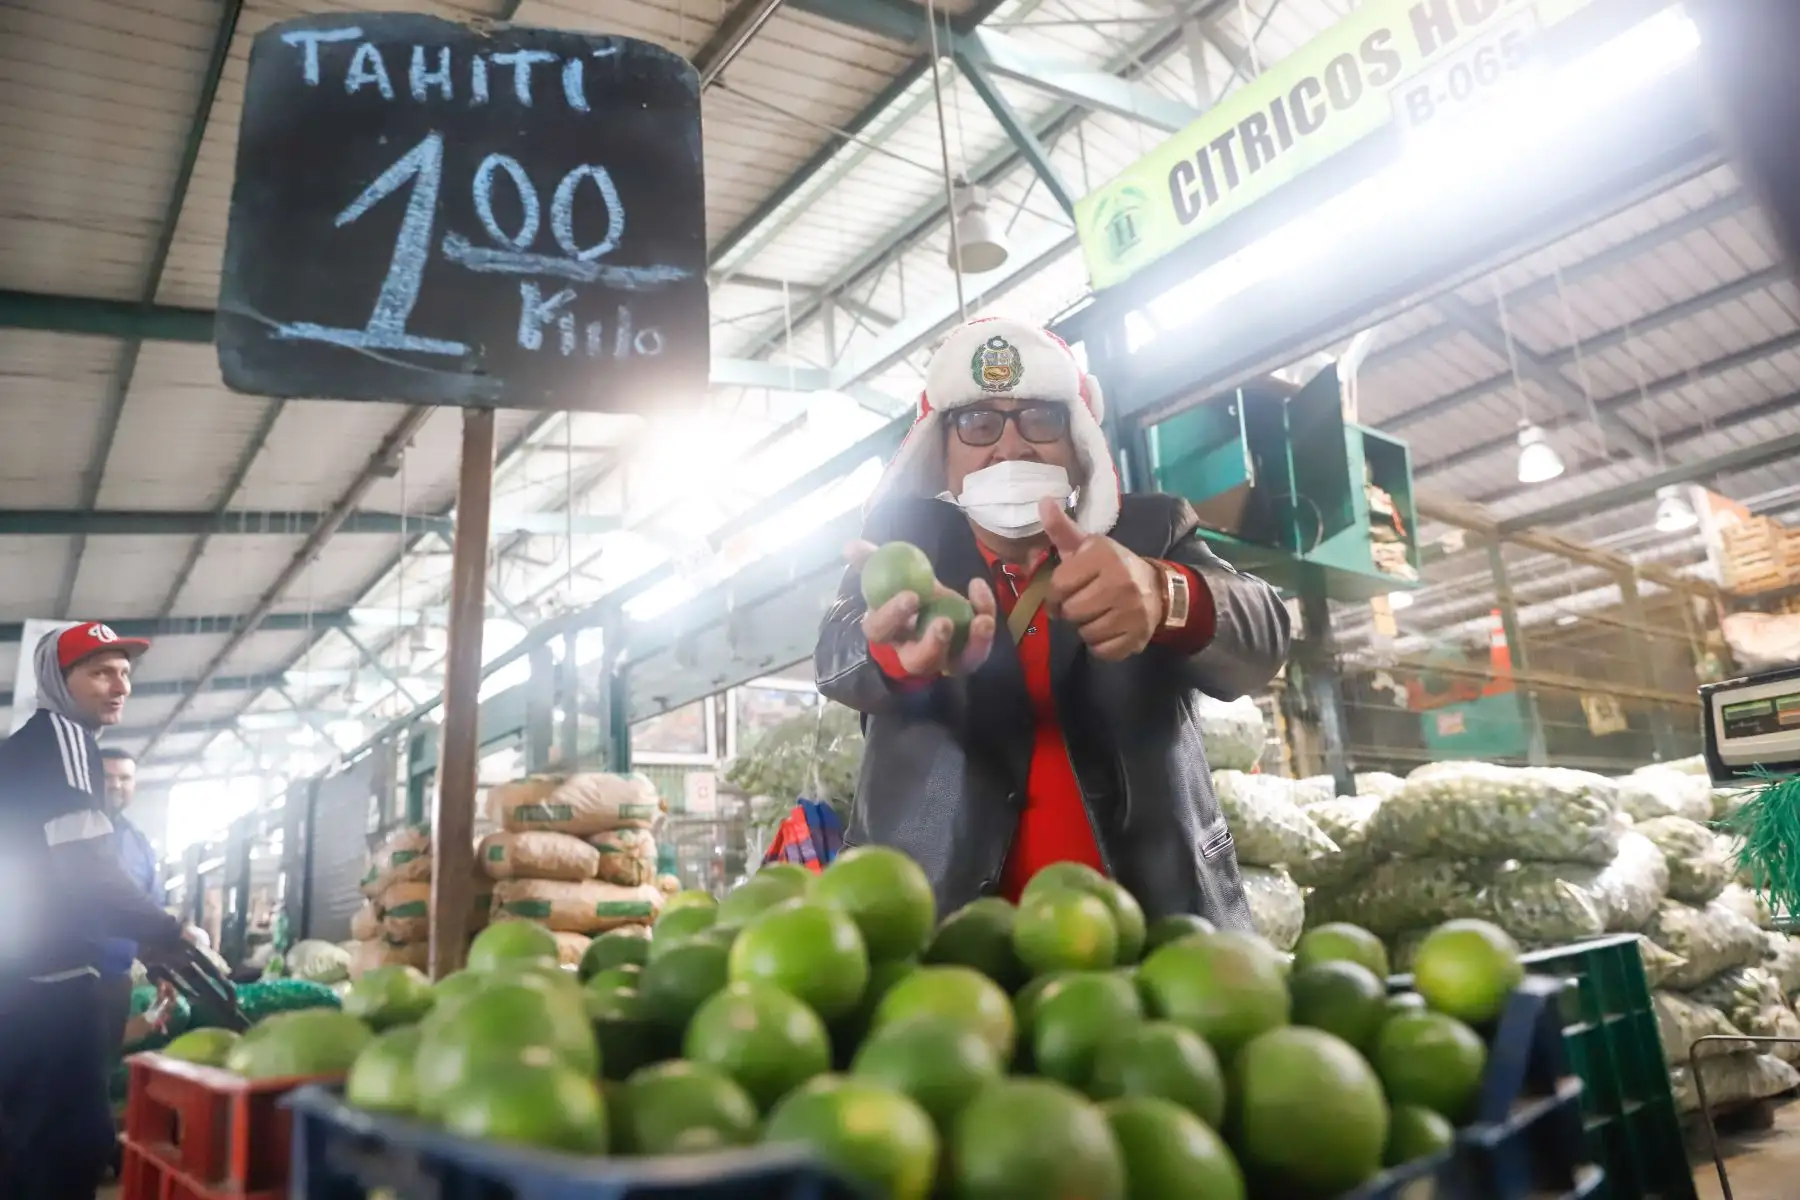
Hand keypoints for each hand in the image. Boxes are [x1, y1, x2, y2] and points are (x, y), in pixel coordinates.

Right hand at [847, 541, 997, 676]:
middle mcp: (912, 654)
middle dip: (932, 644)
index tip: (911, 595)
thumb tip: (850, 545)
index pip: (881, 631)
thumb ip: (870, 561)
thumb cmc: (906, 592)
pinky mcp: (966, 659)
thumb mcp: (888, 575)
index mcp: (886, 632)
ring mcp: (943, 660)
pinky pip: (979, 650)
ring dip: (972, 644)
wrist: (930, 607)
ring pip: (956, 664)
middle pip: (918, 661)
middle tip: (944, 622)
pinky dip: (986, 625)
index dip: (893, 616)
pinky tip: (983, 597)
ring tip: (982, 621)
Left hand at [1040, 499, 1165, 661]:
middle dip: (1070, 611)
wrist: (1158, 590)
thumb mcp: (1088, 546)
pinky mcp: (1138, 636)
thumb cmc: (1112, 568)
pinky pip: (1102, 650)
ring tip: (1095, 615)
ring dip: (1084, 628)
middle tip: (1081, 604)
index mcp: (1104, 557)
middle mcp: (1121, 582)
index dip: (1054, 594)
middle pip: (1072, 612)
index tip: (1062, 594)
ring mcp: (1132, 611)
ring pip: (1086, 633)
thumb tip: (1042, 501)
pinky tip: (1107, 629)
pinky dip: (1099, 645)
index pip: (1060, 585)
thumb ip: (1062, 529)